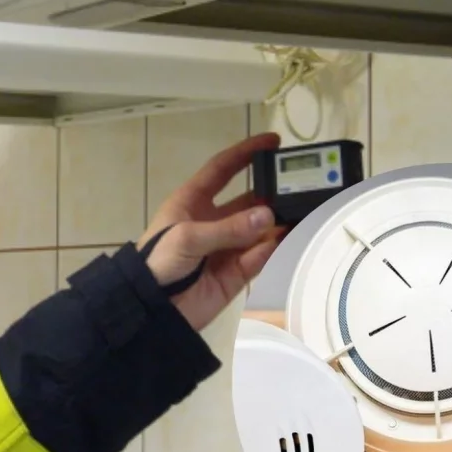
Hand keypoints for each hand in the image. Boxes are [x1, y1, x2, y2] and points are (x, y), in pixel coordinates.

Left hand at [137, 133, 287, 330]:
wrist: (151, 309)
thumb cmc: (159, 262)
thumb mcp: (188, 238)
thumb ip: (229, 228)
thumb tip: (270, 216)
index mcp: (192, 202)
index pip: (222, 169)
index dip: (245, 153)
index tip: (272, 142)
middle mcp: (212, 220)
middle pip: (248, 200)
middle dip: (271, 193)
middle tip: (298, 186)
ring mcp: (225, 247)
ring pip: (259, 229)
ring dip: (277, 222)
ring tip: (301, 212)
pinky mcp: (235, 273)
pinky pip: (259, 257)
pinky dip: (271, 249)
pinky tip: (282, 240)